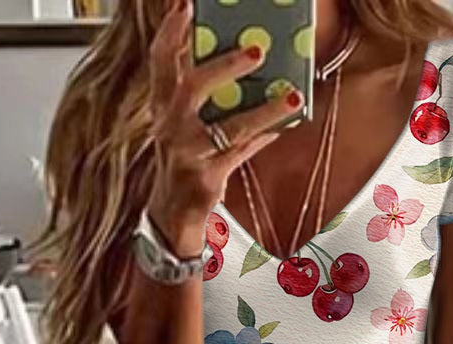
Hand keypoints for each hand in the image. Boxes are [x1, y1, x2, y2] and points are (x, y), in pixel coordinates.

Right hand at [146, 0, 302, 255]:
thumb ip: (204, 92)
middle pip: (193, 87)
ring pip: (229, 127)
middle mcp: (170, 127)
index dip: (171, 31)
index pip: (160, 61)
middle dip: (225, 65)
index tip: (185, 4)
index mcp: (162, 106)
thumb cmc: (184, 159)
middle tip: (257, 49)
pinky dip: (265, 136)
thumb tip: (245, 57)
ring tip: (291, 96)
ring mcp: (187, 154)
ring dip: (263, 110)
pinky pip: (242, 153)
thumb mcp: (184, 122)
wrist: (172, 214)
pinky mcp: (206, 179)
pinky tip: (286, 123)